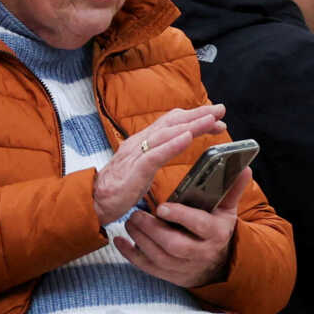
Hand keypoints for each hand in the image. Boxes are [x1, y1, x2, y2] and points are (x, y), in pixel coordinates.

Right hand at [92, 106, 227, 227]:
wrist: (92, 202)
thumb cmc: (116, 189)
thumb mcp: (140, 169)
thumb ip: (154, 156)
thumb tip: (172, 148)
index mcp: (141, 142)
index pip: (171, 124)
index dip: (194, 119)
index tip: (215, 120)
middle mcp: (139, 143)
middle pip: (172, 122)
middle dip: (198, 115)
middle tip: (221, 110)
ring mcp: (136, 154)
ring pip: (167, 134)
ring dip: (192, 125)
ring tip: (212, 120)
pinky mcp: (134, 169)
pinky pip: (156, 154)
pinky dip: (173, 144)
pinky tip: (188, 138)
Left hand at [115, 175, 244, 289]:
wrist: (217, 265)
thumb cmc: (216, 230)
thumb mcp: (226, 211)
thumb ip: (231, 189)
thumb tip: (243, 167)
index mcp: (216, 233)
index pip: (199, 225)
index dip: (180, 216)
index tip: (162, 207)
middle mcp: (200, 253)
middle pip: (175, 245)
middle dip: (153, 230)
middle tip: (137, 214)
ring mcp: (183, 267)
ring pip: (158, 257)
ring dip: (140, 239)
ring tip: (130, 221)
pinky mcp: (168, 275)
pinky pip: (147, 267)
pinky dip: (130, 255)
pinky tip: (119, 241)